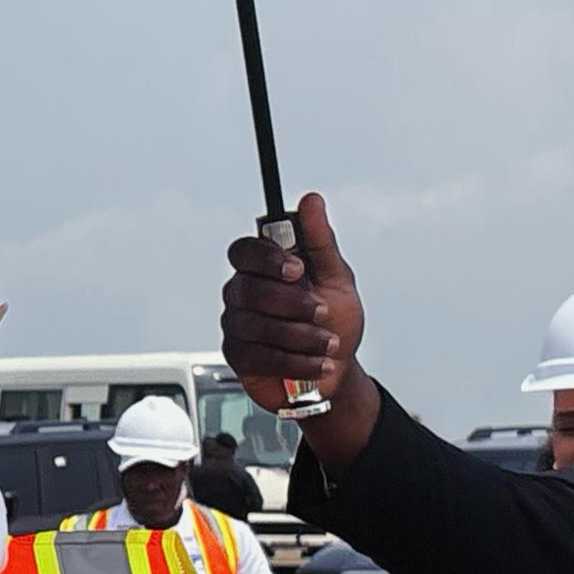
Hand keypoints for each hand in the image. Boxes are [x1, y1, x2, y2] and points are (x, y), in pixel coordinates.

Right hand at [221, 192, 367, 414]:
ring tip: (327, 344)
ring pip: (254, 325)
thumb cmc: (334, 323)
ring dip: (300, 336)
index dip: (266, 258)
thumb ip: (320, 241)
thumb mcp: (336, 279)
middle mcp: (243, 294)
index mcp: (263, 268)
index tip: (297, 270)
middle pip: (247, 288)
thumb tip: (311, 201)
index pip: (244, 251)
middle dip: (291, 303)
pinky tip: (317, 363)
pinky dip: (294, 361)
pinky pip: (259, 356)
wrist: (337, 373)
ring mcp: (237, 325)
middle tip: (321, 312)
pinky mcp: (238, 357)